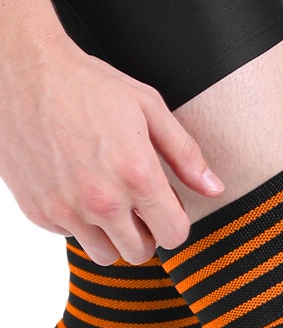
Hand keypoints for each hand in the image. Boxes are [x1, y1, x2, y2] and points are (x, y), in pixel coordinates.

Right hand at [0, 35, 222, 264]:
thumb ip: (185, 154)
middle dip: (146, 234)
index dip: (175, 223)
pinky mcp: (38, 211)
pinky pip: (70, 237)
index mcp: (137, 176)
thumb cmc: (88, 86)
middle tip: (139, 208)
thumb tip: (213, 189)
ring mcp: (66, 209)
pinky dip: (78, 223)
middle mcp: (102, 201)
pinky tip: (77, 190)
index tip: (166, 208)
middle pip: (140, 253)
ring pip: (105, 255)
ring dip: (113, 237)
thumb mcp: (149, 109)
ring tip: (110, 204)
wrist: (23, 72)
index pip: (173, 236)